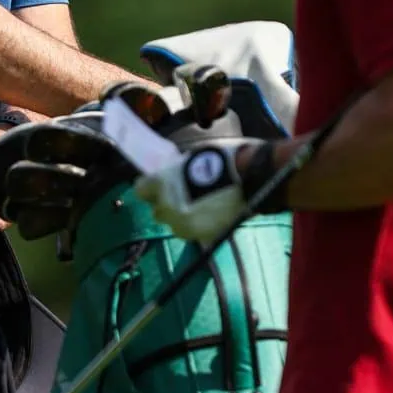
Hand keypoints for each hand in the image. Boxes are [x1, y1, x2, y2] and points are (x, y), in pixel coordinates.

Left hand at [132, 142, 257, 241]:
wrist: (251, 175)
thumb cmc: (225, 158)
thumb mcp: (193, 157)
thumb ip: (177, 171)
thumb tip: (172, 177)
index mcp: (162, 182)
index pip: (140, 189)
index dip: (150, 187)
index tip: (157, 185)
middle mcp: (168, 206)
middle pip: (158, 210)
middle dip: (167, 204)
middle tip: (183, 195)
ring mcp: (185, 224)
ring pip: (175, 225)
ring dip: (182, 218)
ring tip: (200, 207)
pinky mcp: (202, 235)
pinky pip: (194, 232)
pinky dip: (200, 226)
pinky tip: (212, 215)